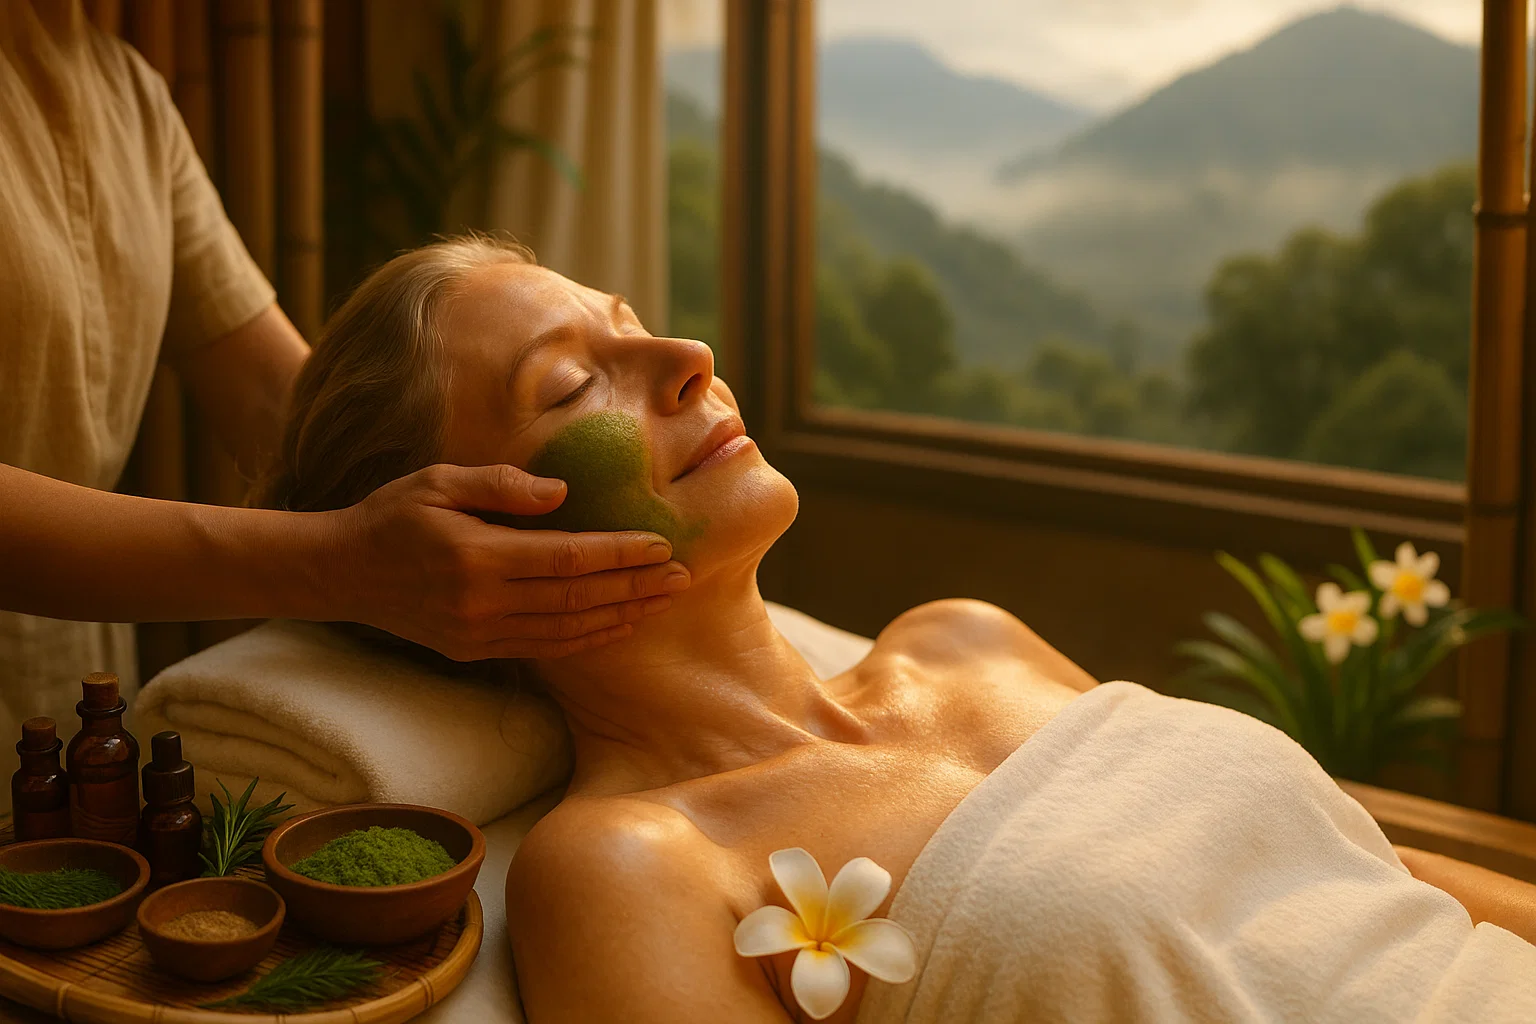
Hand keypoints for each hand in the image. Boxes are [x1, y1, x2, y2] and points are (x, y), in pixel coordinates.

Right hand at [320, 463, 689, 660]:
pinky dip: (586, 638)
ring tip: (662, 601)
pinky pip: (544, 648)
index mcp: (476, 556)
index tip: (660, 546)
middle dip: (635, 587)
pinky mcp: (475, 650)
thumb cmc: (392, 514)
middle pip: (577, 598)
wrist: (340, 572)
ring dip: (620, 616)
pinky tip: (617, 625)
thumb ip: (502, 484)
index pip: (566, 558)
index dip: (618, 554)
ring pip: (566, 629)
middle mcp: (481, 602)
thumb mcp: (439, 481)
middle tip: (683, 577)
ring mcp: (478, 633)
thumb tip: (563, 493)